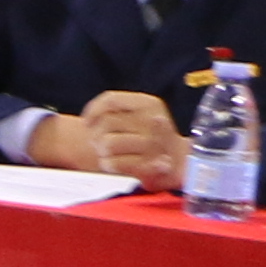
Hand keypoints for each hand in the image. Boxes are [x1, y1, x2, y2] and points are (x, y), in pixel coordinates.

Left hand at [46, 89, 182, 181]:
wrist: (178, 160)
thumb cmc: (146, 134)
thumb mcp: (136, 112)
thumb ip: (111, 108)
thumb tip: (87, 120)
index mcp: (149, 104)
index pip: (111, 100)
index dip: (93, 111)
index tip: (87, 122)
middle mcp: (154, 120)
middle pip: (106, 123)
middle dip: (96, 134)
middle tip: (101, 141)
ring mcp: (153, 144)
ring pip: (108, 143)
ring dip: (102, 150)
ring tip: (109, 152)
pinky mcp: (148, 166)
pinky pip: (113, 163)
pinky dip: (108, 164)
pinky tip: (115, 163)